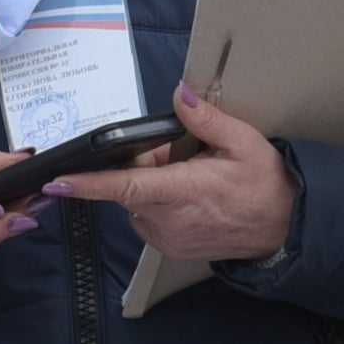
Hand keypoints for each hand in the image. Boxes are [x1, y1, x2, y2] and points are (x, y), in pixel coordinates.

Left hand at [54, 80, 297, 266]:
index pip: (127, 186)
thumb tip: (179, 95)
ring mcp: (168, 238)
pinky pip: (147, 219)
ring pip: (137, 203)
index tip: (59, 183)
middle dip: (141, 166)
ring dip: (150, 187)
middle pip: (129, 187)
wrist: (284, 229)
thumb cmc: (265, 186)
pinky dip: (157, 204)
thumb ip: (205, 119)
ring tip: (189, 180)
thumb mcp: (243, 142)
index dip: (89, 184)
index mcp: (185, 191)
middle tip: (177, 158)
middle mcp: (170, 220)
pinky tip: (186, 199)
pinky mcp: (170, 248)